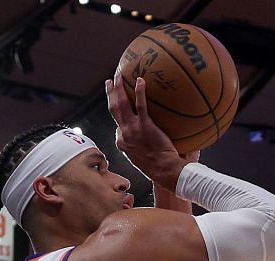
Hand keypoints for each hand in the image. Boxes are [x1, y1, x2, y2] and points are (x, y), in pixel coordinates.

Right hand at [108, 76, 184, 191]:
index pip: (117, 127)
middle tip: (109, 82)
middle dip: (110, 94)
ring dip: (118, 88)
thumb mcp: (148, 161)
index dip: (118, 117)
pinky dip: (139, 91)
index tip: (120, 107)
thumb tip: (160, 143)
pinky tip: (140, 80)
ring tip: (119, 75)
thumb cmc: (161, 169)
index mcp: (123, 143)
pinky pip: (140, 105)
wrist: (165, 171)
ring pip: (120, 104)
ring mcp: (132, 130)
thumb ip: (148, 149)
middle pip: (113, 110)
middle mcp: (124, 135)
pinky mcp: (144, 126)